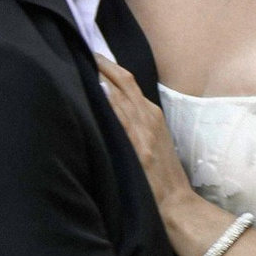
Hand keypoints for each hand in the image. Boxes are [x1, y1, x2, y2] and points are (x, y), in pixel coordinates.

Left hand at [93, 57, 212, 249]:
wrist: (177, 205)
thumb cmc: (164, 179)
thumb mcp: (155, 144)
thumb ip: (138, 126)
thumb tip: (112, 110)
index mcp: (153, 116)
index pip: (129, 82)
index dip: (110, 67)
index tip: (92, 56)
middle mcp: (149, 118)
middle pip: (123, 81)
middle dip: (101, 63)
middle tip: (80, 50)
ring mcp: (143, 130)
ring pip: (119, 93)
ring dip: (99, 76)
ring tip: (78, 62)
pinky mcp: (137, 146)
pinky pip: (119, 116)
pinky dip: (106, 100)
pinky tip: (91, 89)